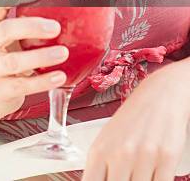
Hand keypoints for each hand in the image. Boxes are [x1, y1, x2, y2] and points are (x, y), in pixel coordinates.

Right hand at [0, 6, 67, 119]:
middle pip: (4, 31)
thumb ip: (23, 23)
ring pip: (13, 61)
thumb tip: (60, 5)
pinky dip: (42, 81)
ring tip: (63, 53)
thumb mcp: (6, 37)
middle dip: (30, 27)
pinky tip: (59, 76)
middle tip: (55, 28)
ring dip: (40, 56)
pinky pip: (22, 86)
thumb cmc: (3, 57)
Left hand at [82, 59, 189, 180]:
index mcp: (99, 151)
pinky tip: (154, 172)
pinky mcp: (167, 157)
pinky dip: (157, 180)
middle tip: (127, 175)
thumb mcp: (107, 140)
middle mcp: (119, 154)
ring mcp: (143, 156)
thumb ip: (101, 167)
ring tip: (142, 170)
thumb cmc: (132, 119)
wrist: (160, 94)